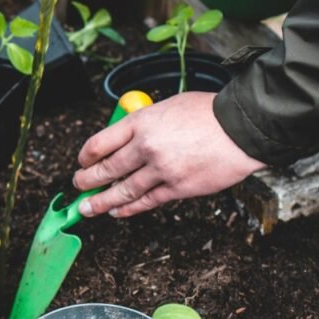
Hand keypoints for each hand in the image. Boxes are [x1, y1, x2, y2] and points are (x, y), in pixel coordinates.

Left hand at [73, 91, 265, 217]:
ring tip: (87, 208)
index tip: (81, 162)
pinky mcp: (177, 188)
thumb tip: (127, 138)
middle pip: (107, 169)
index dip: (85, 156)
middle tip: (77, 186)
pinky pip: (146, 202)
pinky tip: (117, 211)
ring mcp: (161, 170)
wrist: (241, 129)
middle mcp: (146, 146)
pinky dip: (128, 209)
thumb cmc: (208, 113)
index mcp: (141, 122)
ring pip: (122, 190)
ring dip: (101, 202)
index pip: (100, 142)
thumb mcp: (168, 106)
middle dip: (87, 181)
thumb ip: (145, 122)